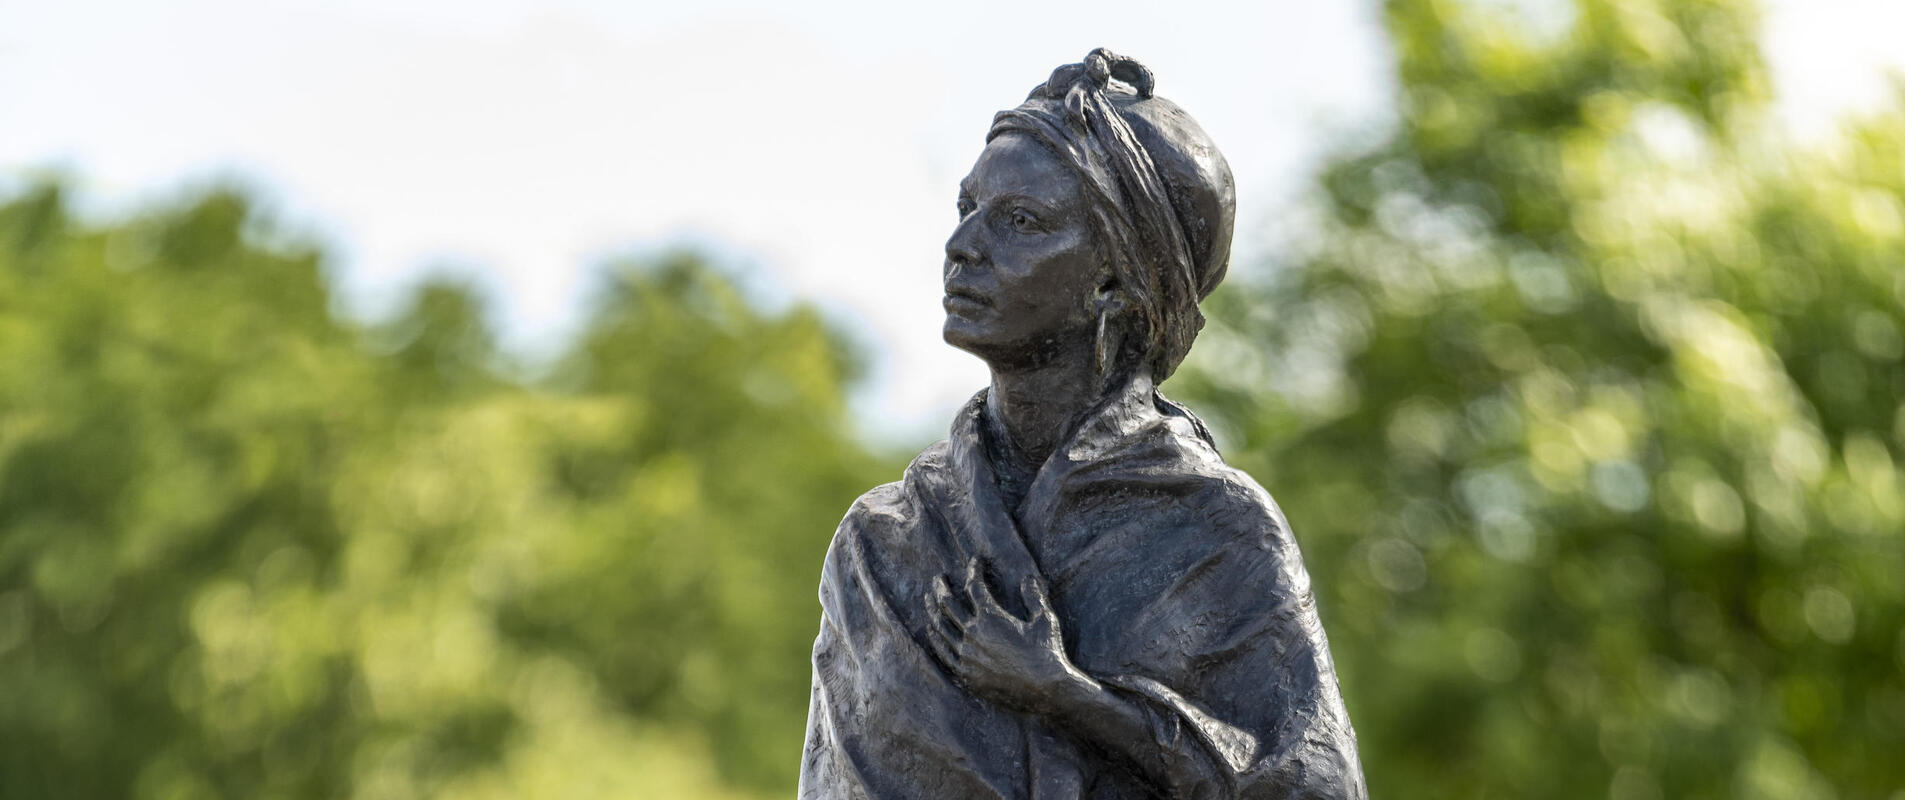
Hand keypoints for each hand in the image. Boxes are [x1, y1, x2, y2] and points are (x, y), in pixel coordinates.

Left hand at [923, 557, 1083, 711]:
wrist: (1045, 690)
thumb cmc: (1047, 653)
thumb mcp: (1045, 620)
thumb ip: (1034, 597)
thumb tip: (1028, 578)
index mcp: (991, 617)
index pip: (974, 586)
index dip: (974, 570)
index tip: (975, 561)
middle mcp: (973, 634)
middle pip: (947, 605)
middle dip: (941, 588)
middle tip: (937, 579)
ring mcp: (966, 655)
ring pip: (940, 628)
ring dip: (932, 611)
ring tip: (928, 600)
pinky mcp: (965, 675)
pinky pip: (943, 653)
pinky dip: (935, 639)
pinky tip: (931, 631)